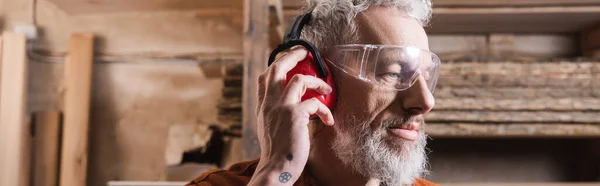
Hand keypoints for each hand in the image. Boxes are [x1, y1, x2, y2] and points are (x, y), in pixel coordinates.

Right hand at [248, 47, 334, 184]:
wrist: (276, 168)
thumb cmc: (277, 152)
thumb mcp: (269, 128)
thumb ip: (275, 113)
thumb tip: (289, 106)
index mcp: (263, 106)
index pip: (264, 76)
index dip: (277, 63)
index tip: (289, 58)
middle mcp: (269, 103)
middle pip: (277, 68)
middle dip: (293, 56)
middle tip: (305, 52)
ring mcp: (282, 107)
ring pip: (299, 79)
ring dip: (316, 81)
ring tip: (326, 87)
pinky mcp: (296, 115)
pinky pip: (316, 102)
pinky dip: (325, 110)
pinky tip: (329, 120)